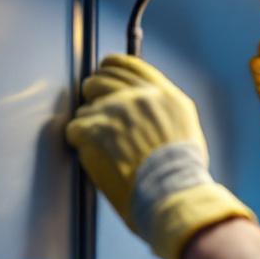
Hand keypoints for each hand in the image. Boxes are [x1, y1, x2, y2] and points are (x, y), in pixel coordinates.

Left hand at [66, 54, 254, 258]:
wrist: (173, 193)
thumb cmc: (182, 173)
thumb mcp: (185, 130)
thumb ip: (163, 111)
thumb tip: (143, 104)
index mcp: (165, 95)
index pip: (129, 66)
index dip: (110, 68)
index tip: (102, 74)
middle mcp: (141, 97)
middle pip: (101, 79)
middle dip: (93, 94)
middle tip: (94, 114)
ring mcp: (117, 112)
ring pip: (86, 108)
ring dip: (89, 126)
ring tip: (102, 148)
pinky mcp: (97, 130)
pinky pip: (75, 127)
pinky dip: (79, 141)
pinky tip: (92, 153)